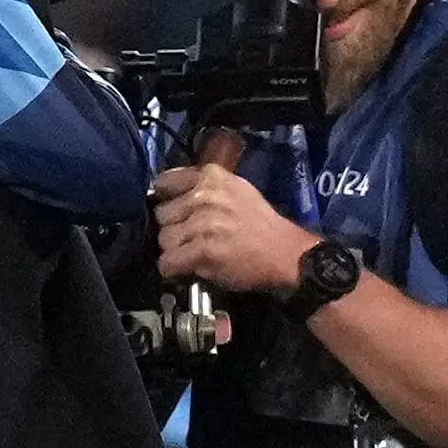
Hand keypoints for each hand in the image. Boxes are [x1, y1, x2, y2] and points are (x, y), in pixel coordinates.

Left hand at [152, 136, 321, 296]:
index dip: (166, 201)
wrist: (286, 254)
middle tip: (192, 238)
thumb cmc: (261, 226)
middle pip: (161, 215)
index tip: (174, 212)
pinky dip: (175, 271)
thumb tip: (172, 194)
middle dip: (173, 229)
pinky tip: (191, 268)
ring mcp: (202, 223)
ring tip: (197, 254)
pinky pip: (167, 263)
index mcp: (211, 177)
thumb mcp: (236, 190)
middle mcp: (204, 195)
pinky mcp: (202, 250)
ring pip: (163, 240)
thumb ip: (205, 188)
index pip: (164, 183)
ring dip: (176, 251)